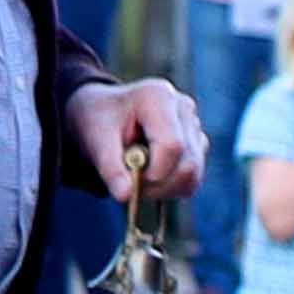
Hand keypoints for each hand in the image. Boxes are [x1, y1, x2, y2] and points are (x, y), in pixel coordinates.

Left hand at [68, 78, 205, 200]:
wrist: (103, 112)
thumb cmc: (97, 120)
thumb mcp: (95, 140)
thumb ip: (110, 167)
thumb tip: (125, 196)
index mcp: (158, 97)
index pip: (172, 145)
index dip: (155, 172)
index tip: (131, 181)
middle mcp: (183, 108)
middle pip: (188, 162)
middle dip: (160, 184)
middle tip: (132, 185)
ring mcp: (194, 124)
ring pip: (194, 173)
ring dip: (166, 188)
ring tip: (139, 178)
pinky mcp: (198, 141)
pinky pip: (194, 177)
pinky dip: (172, 187)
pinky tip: (151, 175)